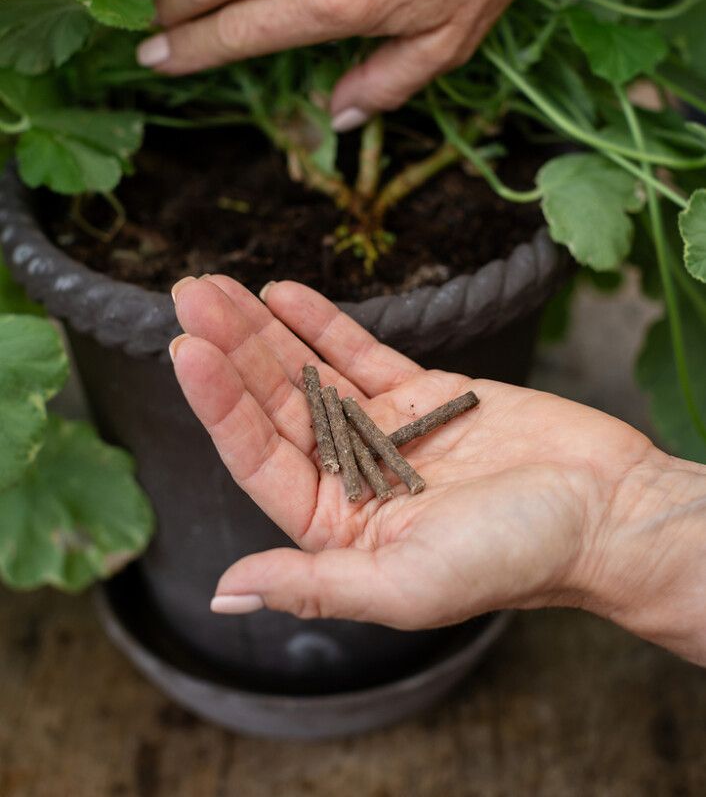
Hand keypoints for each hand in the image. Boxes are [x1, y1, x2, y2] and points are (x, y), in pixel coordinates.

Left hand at [170, 276, 705, 664]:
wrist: (605, 508)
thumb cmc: (516, 557)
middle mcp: (349, 476)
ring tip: (214, 285)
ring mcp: (382, 430)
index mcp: (336, 528)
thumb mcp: (410, 586)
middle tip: (188, 294)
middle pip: (273, 405)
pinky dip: (321, 323)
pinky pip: (360, 352)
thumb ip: (316, 587)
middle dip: (230, 350)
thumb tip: (226, 596)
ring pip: (307, 372)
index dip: (219, 404)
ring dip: (261, 329)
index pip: (258, 457)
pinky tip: (281, 292)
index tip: (186, 348)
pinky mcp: (421, 394)